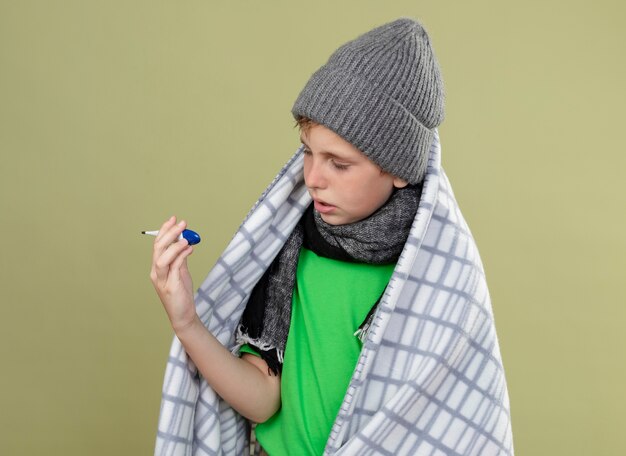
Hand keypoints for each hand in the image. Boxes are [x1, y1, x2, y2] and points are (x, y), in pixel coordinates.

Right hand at [149, 216, 196, 330]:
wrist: (183, 315)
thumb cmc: (181, 294)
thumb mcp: (181, 273)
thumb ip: (180, 258)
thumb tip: (184, 242)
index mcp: (157, 268)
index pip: (157, 245)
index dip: (164, 231)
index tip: (173, 219)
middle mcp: (156, 273)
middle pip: (158, 249)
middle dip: (169, 233)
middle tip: (181, 223)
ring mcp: (162, 280)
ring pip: (162, 258)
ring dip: (174, 245)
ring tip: (186, 237)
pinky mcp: (171, 286)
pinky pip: (174, 268)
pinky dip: (181, 256)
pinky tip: (190, 249)